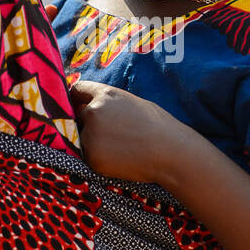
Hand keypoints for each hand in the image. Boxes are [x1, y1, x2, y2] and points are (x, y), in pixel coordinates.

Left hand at [70, 78, 189, 183]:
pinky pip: (89, 157)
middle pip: (78, 116)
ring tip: (120, 148)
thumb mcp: (133, 104)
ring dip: (94, 142)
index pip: (78, 90)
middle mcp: (93, 112)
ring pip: (82, 138)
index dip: (78, 98)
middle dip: (88, 123)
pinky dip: (100, 159)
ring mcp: (91, 136)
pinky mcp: (92, 158)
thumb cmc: (159, 127)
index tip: (79, 106)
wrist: (171, 153)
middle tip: (110, 134)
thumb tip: (90, 108)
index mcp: (105, 94)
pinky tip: (120, 159)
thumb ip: (109, 104)